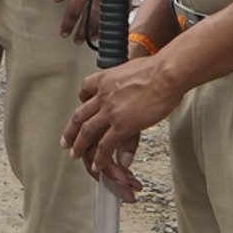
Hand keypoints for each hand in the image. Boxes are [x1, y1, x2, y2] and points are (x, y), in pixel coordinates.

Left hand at [51, 0, 140, 38]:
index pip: (75, 8)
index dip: (69, 23)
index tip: (64, 32)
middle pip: (92, 16)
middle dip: (84, 31)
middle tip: (77, 41)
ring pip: (107, 15)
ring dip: (100, 28)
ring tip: (94, 37)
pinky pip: (122, 7)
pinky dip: (116, 17)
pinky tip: (112, 24)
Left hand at [62, 53, 178, 193]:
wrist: (167, 73)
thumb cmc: (158, 69)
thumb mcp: (133, 67)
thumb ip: (127, 77)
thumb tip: (132, 76)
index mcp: (105, 79)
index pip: (84, 90)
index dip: (81, 102)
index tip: (81, 110)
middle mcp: (103, 95)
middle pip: (79, 116)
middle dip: (70, 131)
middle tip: (66, 141)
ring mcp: (110, 111)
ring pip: (87, 132)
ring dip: (80, 146)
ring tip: (76, 155)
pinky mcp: (122, 125)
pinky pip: (105, 145)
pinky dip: (100, 158)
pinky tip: (98, 165)